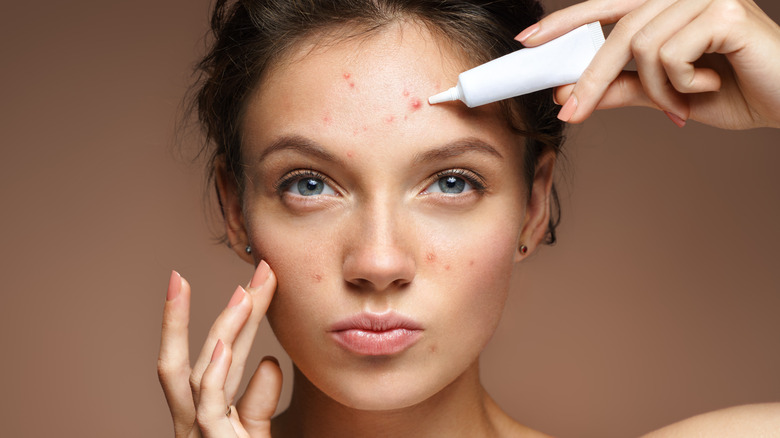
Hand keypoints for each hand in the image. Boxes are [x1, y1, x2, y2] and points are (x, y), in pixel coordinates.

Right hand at [157, 261, 281, 436]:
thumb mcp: (255, 433)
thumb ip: (257, 403)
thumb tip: (268, 362)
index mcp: (204, 413)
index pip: (213, 359)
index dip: (226, 320)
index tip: (247, 284)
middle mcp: (194, 421)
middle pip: (187, 359)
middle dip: (185, 314)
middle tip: (207, 272)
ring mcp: (198, 434)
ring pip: (199, 375)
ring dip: (222, 331)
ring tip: (244, 294)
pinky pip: (208, 409)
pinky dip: (214, 376)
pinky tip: (223, 346)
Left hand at [516, 0, 779, 128]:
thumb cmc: (735, 91)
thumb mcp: (665, 94)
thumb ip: (623, 89)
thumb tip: (569, 93)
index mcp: (666, 4)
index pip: (606, 8)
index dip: (565, 22)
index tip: (528, 40)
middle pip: (616, 33)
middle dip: (590, 80)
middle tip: (570, 114)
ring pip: (641, 48)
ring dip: (658, 89)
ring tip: (687, 99)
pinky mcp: (724, 9)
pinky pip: (669, 55)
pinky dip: (681, 84)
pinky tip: (712, 84)